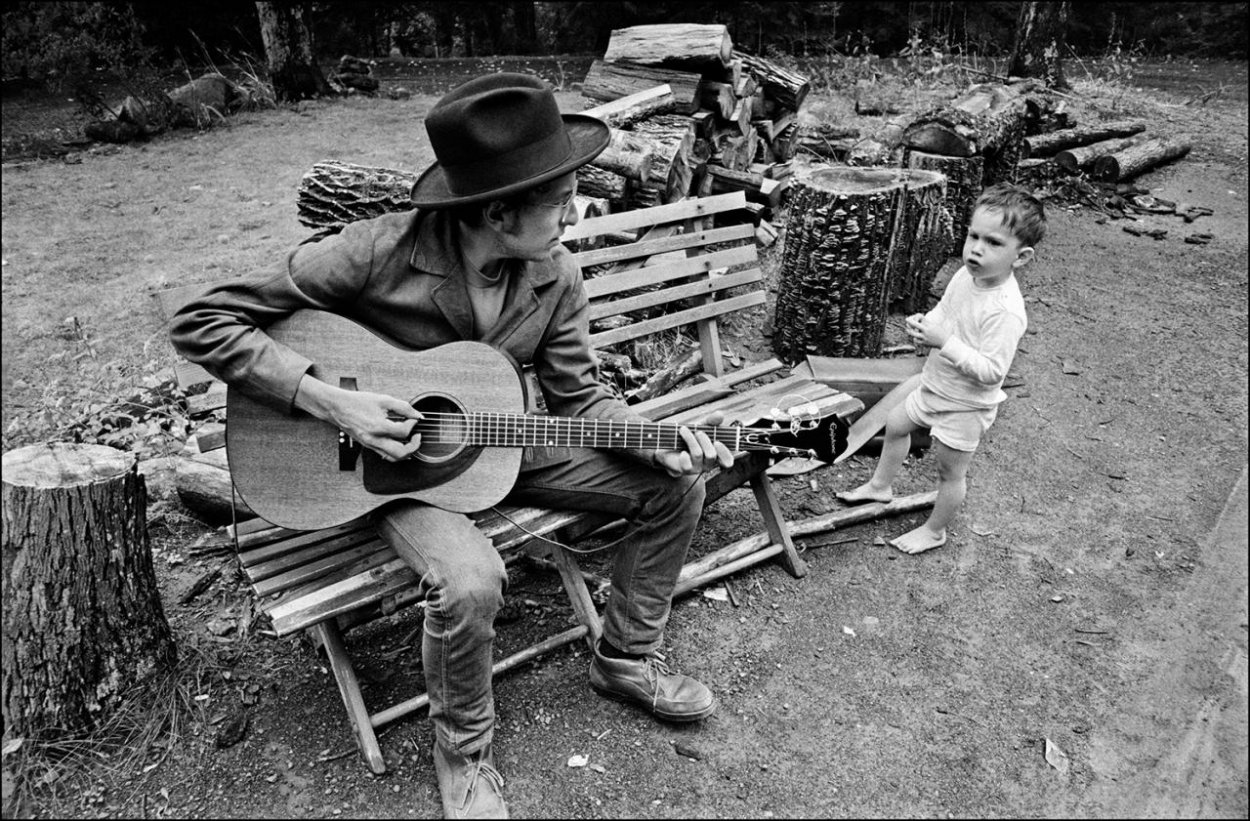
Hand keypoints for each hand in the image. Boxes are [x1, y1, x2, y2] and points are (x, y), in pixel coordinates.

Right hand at [295, 376, 422, 461]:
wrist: (337, 407)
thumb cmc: (357, 402)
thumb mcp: (383, 400)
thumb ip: (403, 407)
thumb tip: (417, 414)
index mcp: (378, 427)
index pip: (403, 432)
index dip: (413, 424)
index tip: (413, 418)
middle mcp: (374, 439)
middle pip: (401, 452)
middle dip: (414, 445)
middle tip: (417, 436)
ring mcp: (370, 444)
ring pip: (393, 458)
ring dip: (406, 452)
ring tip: (411, 441)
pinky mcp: (368, 446)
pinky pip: (385, 455)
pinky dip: (395, 452)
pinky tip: (400, 444)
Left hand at [653, 411, 734, 477]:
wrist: (669, 444)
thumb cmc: (688, 436)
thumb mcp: (701, 426)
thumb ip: (711, 421)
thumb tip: (720, 414)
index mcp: (716, 455)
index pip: (727, 461)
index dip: (725, 453)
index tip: (717, 442)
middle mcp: (708, 464)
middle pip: (711, 455)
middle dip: (704, 440)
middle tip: (698, 431)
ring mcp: (697, 468)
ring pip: (697, 454)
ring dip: (690, 439)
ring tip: (683, 430)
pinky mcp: (685, 469)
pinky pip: (687, 465)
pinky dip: (684, 456)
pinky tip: (682, 451)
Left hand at [905, 313, 949, 348]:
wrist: (944, 341)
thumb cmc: (938, 332)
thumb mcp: (933, 325)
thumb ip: (925, 323)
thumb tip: (917, 320)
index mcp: (929, 326)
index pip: (919, 320)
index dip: (912, 319)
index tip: (907, 319)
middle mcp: (926, 331)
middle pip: (915, 325)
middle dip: (909, 323)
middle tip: (906, 321)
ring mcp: (924, 337)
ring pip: (913, 334)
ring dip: (910, 331)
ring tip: (907, 330)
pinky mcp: (924, 343)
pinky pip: (916, 340)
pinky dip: (914, 338)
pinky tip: (915, 337)